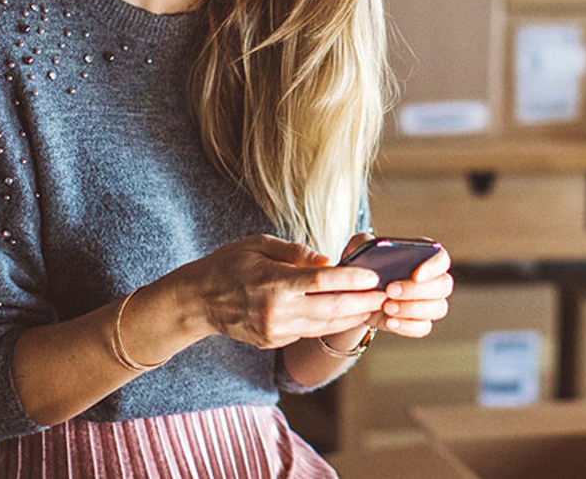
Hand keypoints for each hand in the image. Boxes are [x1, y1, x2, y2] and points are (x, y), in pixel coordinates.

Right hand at [186, 234, 385, 349]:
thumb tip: (328, 261)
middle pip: (331, 309)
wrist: (198, 302)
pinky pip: (309, 332)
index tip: (373, 276)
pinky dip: (330, 323)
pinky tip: (347, 313)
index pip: (322, 282)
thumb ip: (295, 253)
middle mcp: (277, 312)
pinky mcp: (274, 342)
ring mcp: (276, 331)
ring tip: (375, 306)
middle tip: (387, 295)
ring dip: (352, 316)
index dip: (351, 280)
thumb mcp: (258, 244)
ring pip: (324, 326)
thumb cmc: (228, 264)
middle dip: (363, 303)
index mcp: (274, 284)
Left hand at [350, 235, 450, 338]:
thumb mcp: (359, 250)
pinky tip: (390, 321)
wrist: (357, 294)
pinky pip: (424, 327)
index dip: (433, 267)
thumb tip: (373, 245)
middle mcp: (433, 280)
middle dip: (417, 290)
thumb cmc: (363, 266)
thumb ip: (364, 242)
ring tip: (387, 307)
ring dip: (412, 309)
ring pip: (438, 308)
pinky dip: (407, 326)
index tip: (416, 275)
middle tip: (390, 291)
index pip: (441, 259)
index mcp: (424, 257)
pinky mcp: (420, 322)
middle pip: (443, 285)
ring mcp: (430, 303)